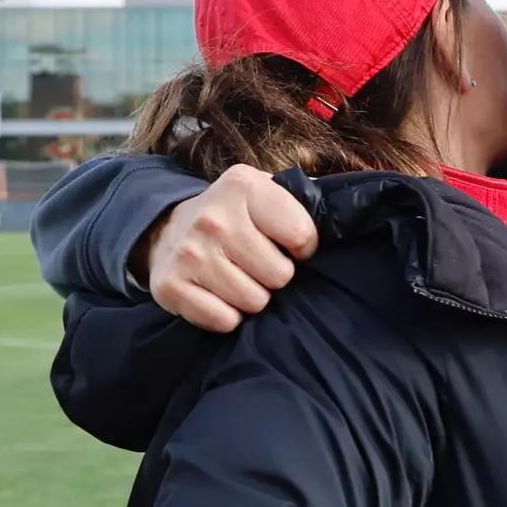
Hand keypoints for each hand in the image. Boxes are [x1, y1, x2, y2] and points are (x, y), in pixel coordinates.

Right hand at [136, 165, 318, 331]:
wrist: (165, 230)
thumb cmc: (232, 216)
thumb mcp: (263, 192)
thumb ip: (301, 200)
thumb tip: (341, 216)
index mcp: (243, 186)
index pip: (302, 235)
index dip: (303, 248)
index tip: (289, 245)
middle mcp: (213, 218)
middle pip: (280, 275)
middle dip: (275, 275)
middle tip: (258, 265)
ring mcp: (189, 253)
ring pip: (255, 302)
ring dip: (253, 297)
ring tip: (239, 277)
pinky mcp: (170, 286)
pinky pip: (224, 321)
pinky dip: (227, 316)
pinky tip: (218, 294)